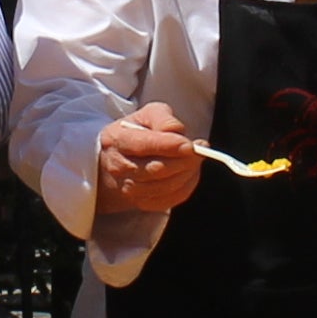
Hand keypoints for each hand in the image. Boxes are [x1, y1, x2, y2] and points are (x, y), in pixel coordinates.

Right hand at [95, 103, 204, 217]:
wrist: (123, 158)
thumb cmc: (139, 132)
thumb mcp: (149, 114)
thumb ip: (163, 119)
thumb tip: (177, 131)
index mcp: (116, 139)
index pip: (142, 145)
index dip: (168, 146)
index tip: (189, 145)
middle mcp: (118, 166)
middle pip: (156, 169)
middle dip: (183, 160)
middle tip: (199, 151)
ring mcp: (128, 188)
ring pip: (165, 186)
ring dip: (187, 173)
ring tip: (194, 159)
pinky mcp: (142, 203)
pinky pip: (170, 198)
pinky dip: (186, 186)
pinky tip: (189, 173)